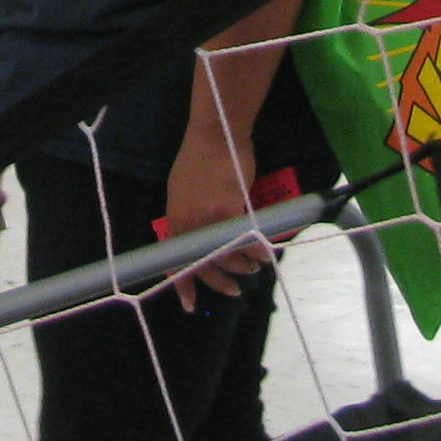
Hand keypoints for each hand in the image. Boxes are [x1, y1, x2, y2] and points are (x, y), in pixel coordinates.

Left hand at [159, 127, 271, 310]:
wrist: (215, 135)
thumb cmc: (201, 159)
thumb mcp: (182, 192)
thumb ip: (188, 217)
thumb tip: (197, 239)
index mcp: (175, 219)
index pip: (176, 260)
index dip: (184, 284)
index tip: (189, 304)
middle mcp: (188, 223)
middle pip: (204, 264)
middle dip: (220, 281)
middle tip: (234, 290)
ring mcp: (208, 218)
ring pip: (227, 254)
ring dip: (242, 266)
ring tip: (253, 269)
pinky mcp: (229, 209)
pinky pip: (244, 240)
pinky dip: (256, 250)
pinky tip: (265, 255)